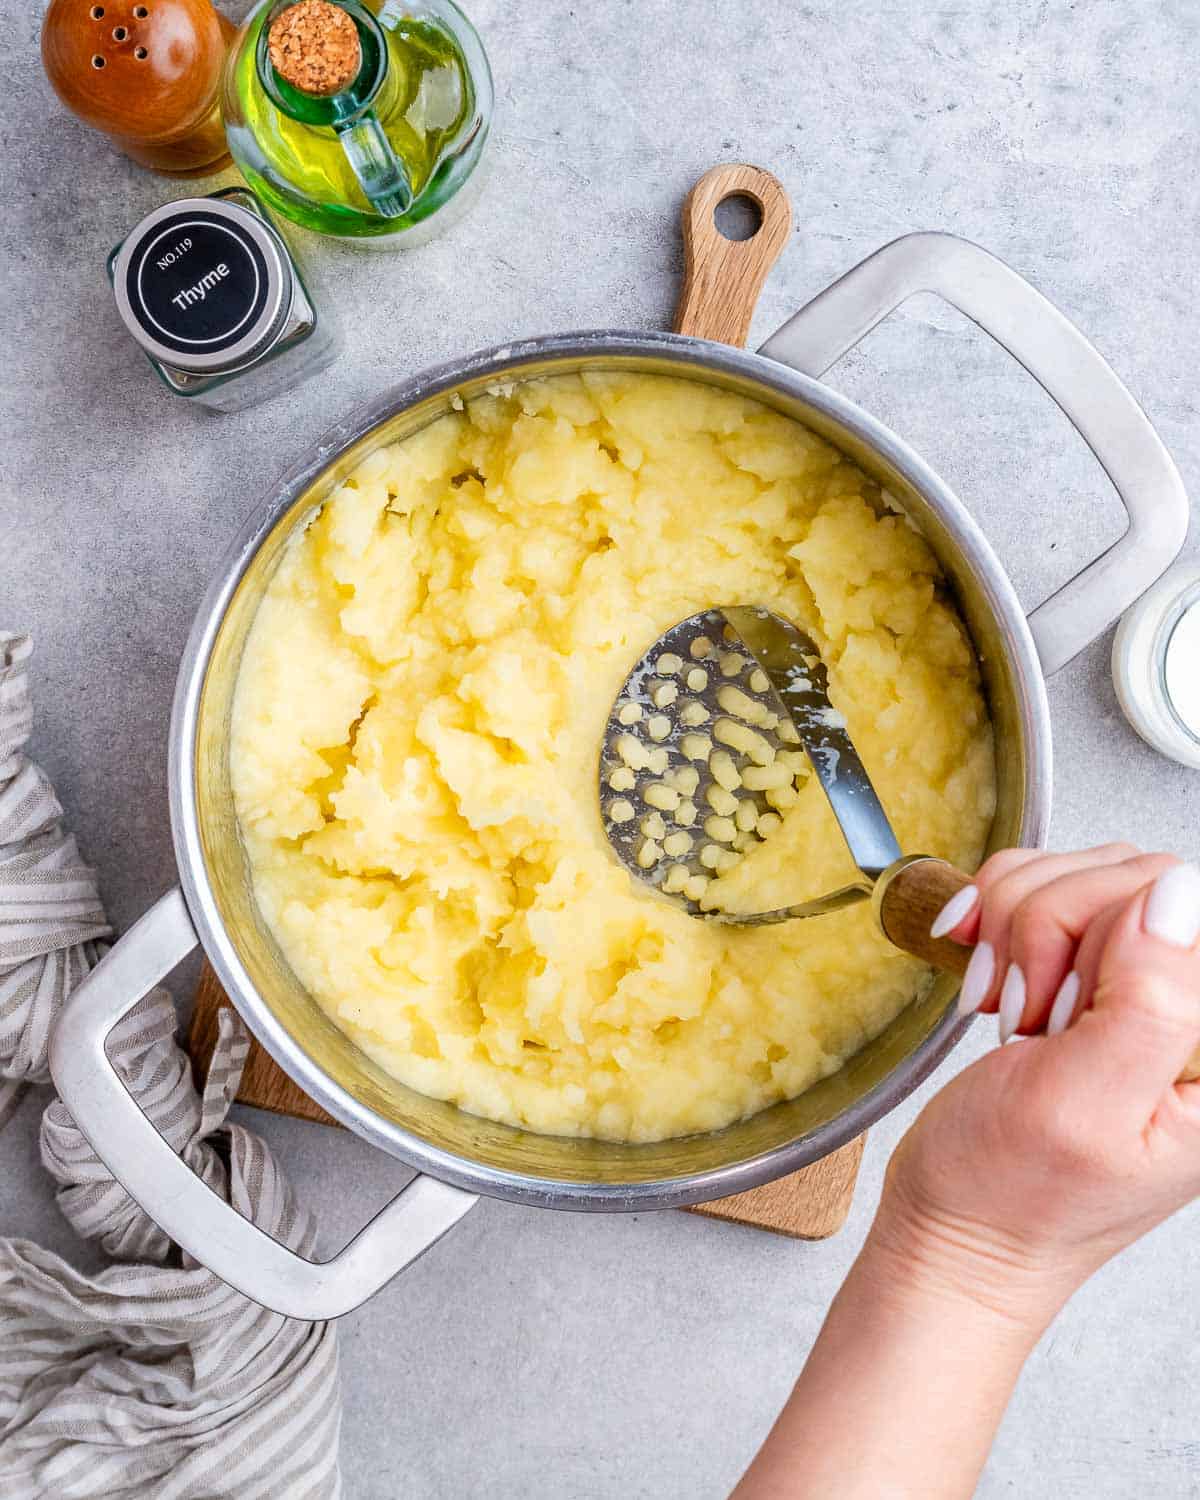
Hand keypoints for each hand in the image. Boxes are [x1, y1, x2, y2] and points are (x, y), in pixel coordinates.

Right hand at [873, 846, 1199, 1334]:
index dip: (1099, 932)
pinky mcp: (1095, 973)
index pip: (1179, 901)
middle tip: (1026, 1016)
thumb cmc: (1011, 1194)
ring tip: (1009, 1008)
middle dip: (1044, 932)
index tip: (1058, 1010)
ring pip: (1082, 871)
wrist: (956, 1226)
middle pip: (1130, 876)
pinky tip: (989, 977)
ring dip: (1017, 931)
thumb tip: (1178, 892)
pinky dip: (998, 920)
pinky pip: (1046, 884)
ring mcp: (1148, 989)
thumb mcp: (1079, 1105)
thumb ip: (1147, 1000)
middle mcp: (1195, 1014)